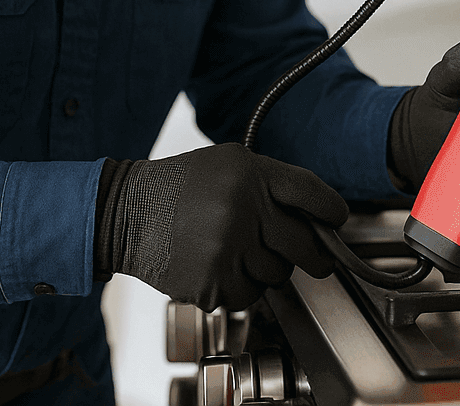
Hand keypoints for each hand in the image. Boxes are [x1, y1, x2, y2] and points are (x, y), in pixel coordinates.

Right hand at [94, 143, 347, 311]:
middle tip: (315, 258)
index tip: (335, 222)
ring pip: (278, 274)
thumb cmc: (178, 187)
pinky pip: (250, 295)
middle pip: (305, 245)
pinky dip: (240, 287)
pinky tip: (218, 267)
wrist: (124, 213)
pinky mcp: (212, 282)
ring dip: (266, 269)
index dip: (333, 212)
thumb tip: (316, 219)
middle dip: (315, 255)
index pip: (313, 195)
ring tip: (236, 250)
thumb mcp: (227, 164)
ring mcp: (228, 248)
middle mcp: (243, 208)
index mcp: (251, 173)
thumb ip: (272, 184)